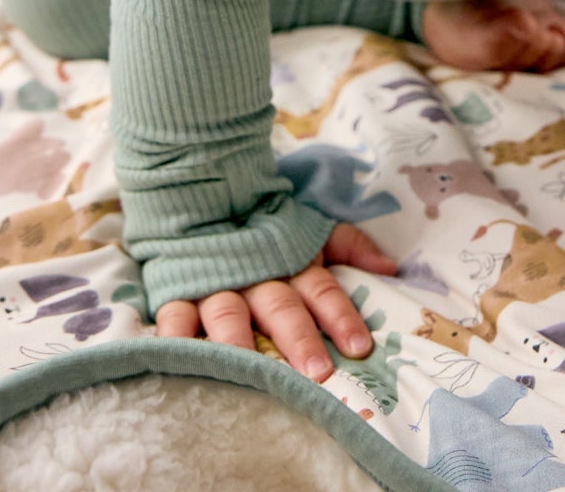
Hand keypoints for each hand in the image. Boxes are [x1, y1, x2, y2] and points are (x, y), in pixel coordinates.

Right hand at [154, 221, 398, 380]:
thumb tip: (390, 268)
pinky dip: (175, 337)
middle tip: (315, 373)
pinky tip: (180, 358)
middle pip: (280, 308)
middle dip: (298, 339)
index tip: (359, 347)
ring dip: (239, 344)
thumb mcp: (310, 228)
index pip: (322, 291)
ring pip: (228, 315)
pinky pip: (174, 315)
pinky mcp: (177, 289)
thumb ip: (348, 246)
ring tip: (249, 374)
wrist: (202, 190)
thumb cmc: (264, 223)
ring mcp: (215, 283)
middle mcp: (256, 276)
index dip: (341, 317)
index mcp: (291, 263)